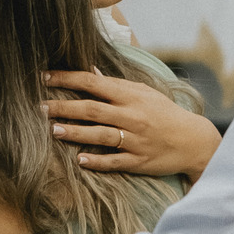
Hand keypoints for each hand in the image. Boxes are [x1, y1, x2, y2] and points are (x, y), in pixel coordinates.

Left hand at [43, 71, 219, 180]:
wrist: (193, 141)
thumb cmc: (165, 113)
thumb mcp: (145, 93)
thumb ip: (117, 84)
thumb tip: (91, 72)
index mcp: (131, 96)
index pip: (93, 83)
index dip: (67, 79)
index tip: (45, 77)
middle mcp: (131, 117)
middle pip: (92, 109)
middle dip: (64, 107)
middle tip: (40, 107)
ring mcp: (135, 140)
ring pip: (100, 135)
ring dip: (75, 132)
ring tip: (54, 130)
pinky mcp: (138, 161)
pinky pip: (115, 161)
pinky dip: (97, 161)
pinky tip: (80, 160)